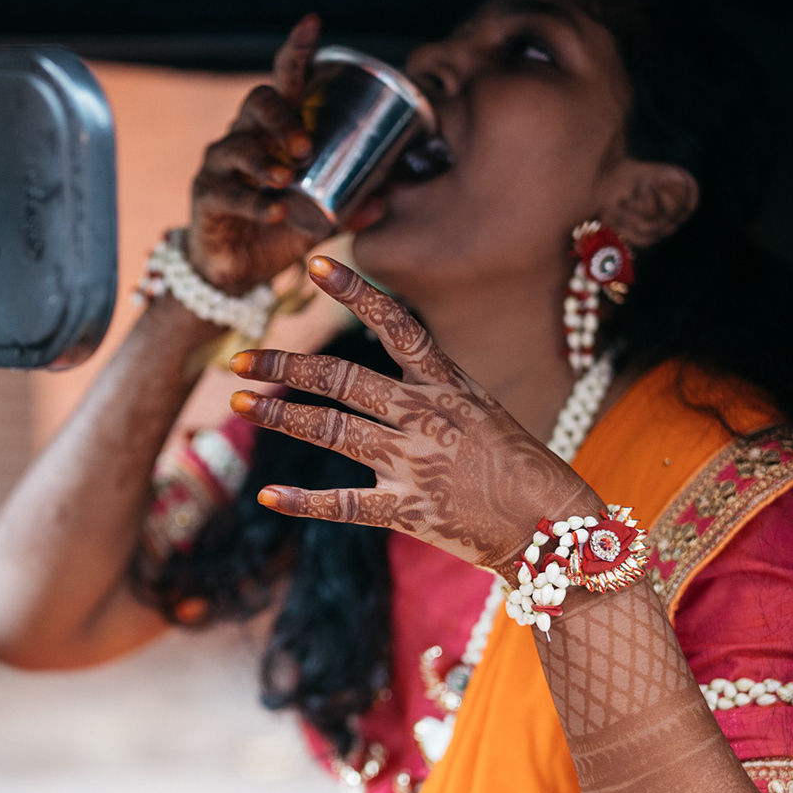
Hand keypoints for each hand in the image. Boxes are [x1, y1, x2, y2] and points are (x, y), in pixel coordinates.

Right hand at [187, 15, 376, 293]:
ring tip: (285, 177)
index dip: (295, 52)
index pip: (284, 81)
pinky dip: (255, 202)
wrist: (237, 269)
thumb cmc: (279, 226)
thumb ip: (349, 206)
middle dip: (282, 117)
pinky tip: (276, 210)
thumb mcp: (321, 215)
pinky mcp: (207, 195)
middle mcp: (245, 136)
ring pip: (237, 146)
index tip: (311, 25)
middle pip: (257, 103)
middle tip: (305, 145)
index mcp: (275, 129)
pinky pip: (228, 192)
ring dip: (264, 161)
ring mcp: (221, 164)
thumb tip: (384, 202)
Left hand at [228, 257, 596, 570]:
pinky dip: (303, 501)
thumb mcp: (481, 409)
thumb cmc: (519, 466)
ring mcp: (416, 464)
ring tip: (239, 404)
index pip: (397, 324)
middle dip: (286, 366)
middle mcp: (427, 416)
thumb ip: (433, 387)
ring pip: (332, 430)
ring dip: (280, 415)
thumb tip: (391, 359)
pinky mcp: (409, 511)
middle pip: (343, 379)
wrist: (552, 527)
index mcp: (448, 385)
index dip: (356, 292)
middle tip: (239, 359)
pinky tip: (267, 494)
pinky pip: (344, 504)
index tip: (317, 265)